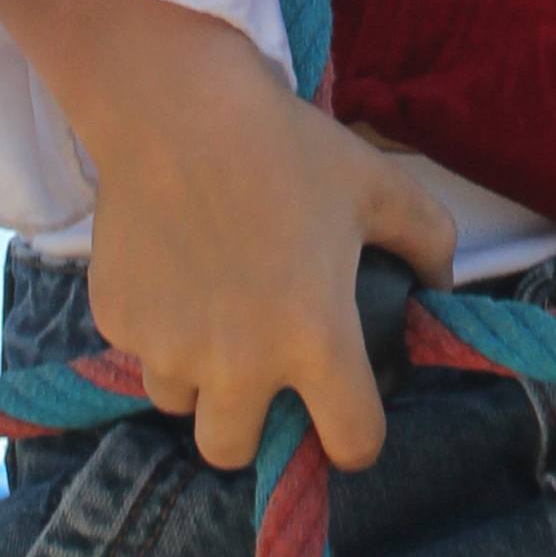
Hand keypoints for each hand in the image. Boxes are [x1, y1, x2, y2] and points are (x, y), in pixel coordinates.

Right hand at [0, 0, 454, 471]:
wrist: (175, 106)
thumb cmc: (285, 146)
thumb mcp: (380, 185)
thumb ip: (430, 241)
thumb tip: (439, 287)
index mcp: (315, 340)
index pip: (351, 443)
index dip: (357, 434)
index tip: (346, 410)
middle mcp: (238, 365)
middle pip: (236, 450)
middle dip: (251, 421)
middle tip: (258, 366)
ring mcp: (168, 348)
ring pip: (182, 402)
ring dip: (198, 376)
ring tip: (211, 311)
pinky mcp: (117, 323)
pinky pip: (140, 350)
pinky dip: (156, 328)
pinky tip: (171, 268)